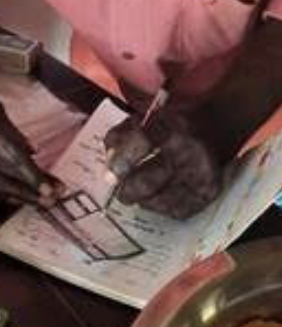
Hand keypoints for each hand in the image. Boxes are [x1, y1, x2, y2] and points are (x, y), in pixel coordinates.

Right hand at [0, 71, 57, 205]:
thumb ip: (10, 129)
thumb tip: (32, 152)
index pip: (7, 154)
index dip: (30, 173)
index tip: (48, 185)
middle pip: (2, 175)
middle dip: (30, 189)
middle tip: (53, 197)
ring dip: (17, 196)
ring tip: (38, 201)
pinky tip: (13, 198)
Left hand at [103, 109, 222, 218]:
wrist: (217, 125)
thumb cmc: (175, 123)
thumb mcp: (148, 116)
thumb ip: (122, 134)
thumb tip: (109, 160)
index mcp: (171, 125)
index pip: (143, 142)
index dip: (123, 160)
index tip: (111, 173)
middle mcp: (188, 150)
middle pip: (149, 180)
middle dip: (127, 190)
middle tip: (119, 191)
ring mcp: (200, 174)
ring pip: (159, 200)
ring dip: (142, 200)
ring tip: (137, 193)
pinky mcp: (209, 191)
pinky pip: (177, 210)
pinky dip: (160, 207)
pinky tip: (156, 197)